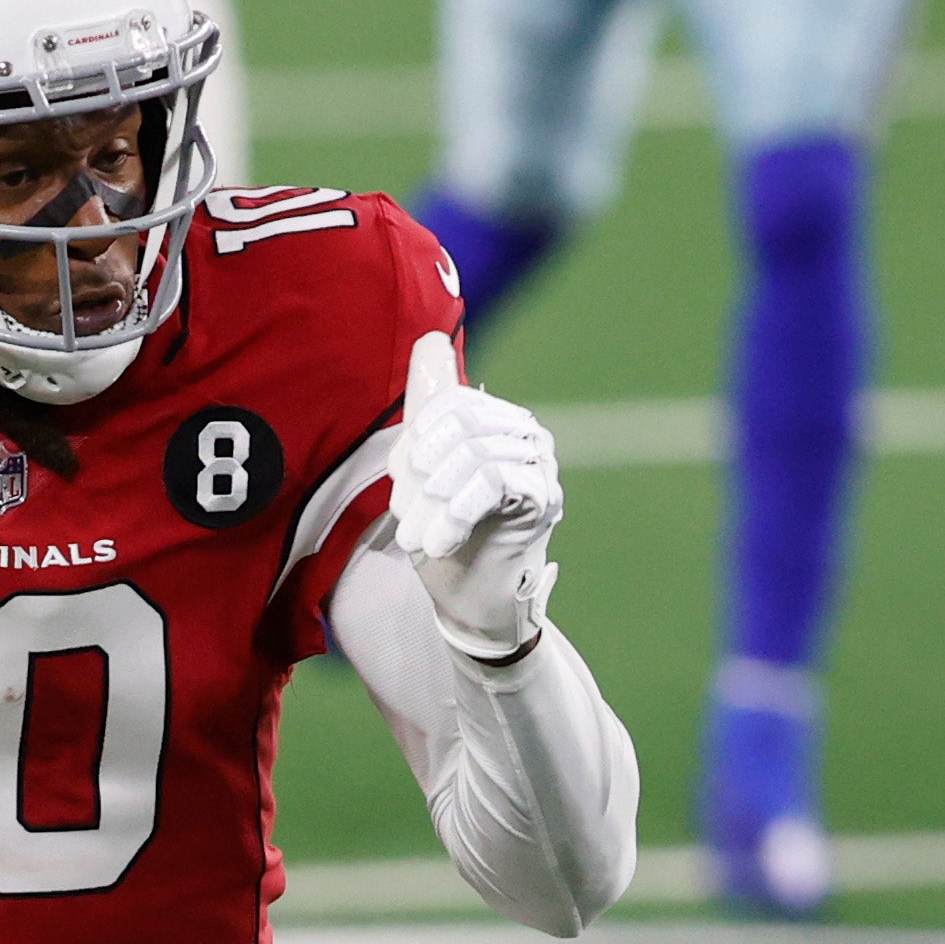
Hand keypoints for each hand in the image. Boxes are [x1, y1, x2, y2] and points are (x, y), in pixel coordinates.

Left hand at [388, 331, 562, 660]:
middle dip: (421, 474)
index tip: (400, 487)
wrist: (470, 603)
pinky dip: (456, 514)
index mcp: (497, 420)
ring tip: (417, 540)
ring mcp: (541, 464)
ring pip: (474, 454)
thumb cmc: (447, 535)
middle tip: (406, 519)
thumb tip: (431, 340)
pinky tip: (440, 543)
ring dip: (434, 503)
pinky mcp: (544, 498)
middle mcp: (526, 433)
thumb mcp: (420, 468)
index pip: (450, 402)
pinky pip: (494, 482)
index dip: (416, 443)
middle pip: (461, 424)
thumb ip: (426, 406)